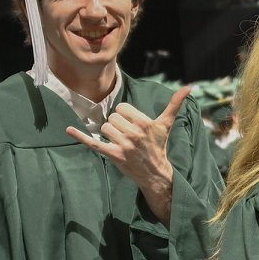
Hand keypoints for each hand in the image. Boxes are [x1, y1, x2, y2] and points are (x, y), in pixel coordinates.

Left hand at [66, 86, 189, 223]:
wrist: (155, 172)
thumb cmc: (159, 145)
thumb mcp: (166, 124)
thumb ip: (175, 104)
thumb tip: (189, 87)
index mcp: (144, 123)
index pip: (122, 107)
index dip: (125, 114)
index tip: (132, 124)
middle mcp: (134, 134)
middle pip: (113, 117)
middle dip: (118, 124)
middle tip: (128, 135)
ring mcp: (123, 145)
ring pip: (105, 127)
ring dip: (110, 132)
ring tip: (120, 141)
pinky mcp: (113, 155)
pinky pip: (93, 143)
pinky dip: (80, 136)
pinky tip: (68, 130)